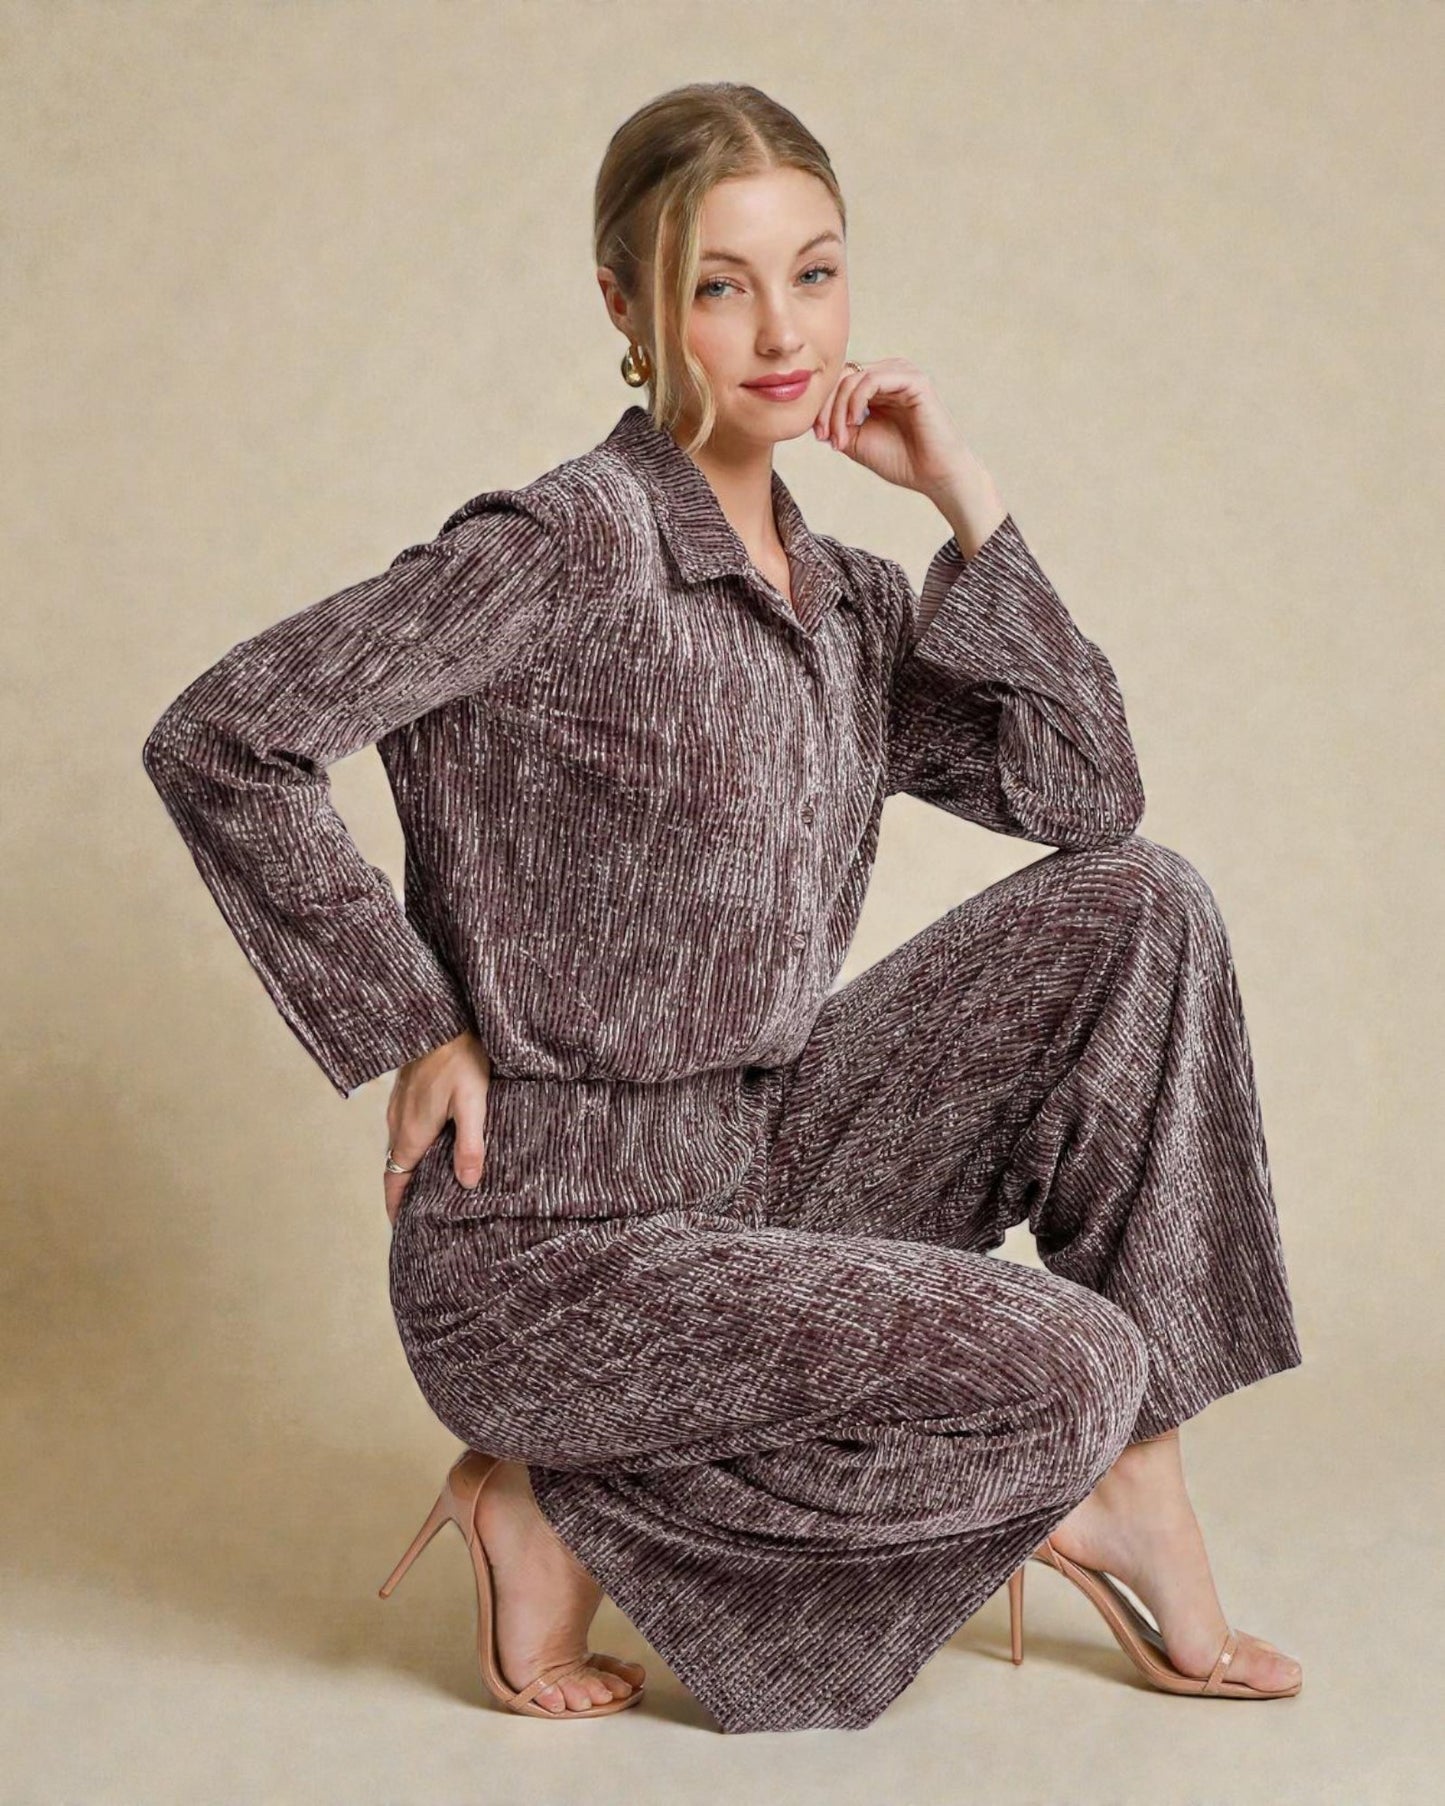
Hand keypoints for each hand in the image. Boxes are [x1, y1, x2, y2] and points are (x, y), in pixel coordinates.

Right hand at [383, 1030, 491, 1226]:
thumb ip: (470, 1143)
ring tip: (430, 1186)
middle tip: (420, 1215)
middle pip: (396, 1168)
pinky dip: (413, 1147)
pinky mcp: (405, 1093)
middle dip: (405, 1193)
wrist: (439, 1018)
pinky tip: (434, 1146)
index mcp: (411, 1133)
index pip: (394, 1180)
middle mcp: (398, 1123)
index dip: (396, 1207)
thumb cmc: (459, 1057)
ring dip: (410, 1169)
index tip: (401, 1228)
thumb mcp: (472, 1102)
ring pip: (400, 1148)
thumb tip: (467, 1183)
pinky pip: (404, 1129)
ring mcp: (399, 1107)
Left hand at [812, 356, 988, 508]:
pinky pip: (872, 379)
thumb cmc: (901, 461)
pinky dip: (856, 400)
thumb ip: (837, 423)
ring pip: (854, 377)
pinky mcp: (914, 380)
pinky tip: (854, 422)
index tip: (819, 437)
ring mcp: (903, 374)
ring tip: (840, 436)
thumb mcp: (858, 441)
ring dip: (839, 408)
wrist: (933, 476)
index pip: (840, 382)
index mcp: (878, 387)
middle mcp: (890, 375)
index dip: (823, 407)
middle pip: (843, 377)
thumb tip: (811, 414)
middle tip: (825, 437)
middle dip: (827, 408)